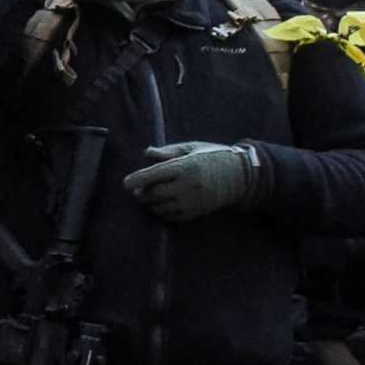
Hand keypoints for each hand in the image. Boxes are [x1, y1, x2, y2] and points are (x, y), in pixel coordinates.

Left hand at [122, 141, 260, 223]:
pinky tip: (162, 202)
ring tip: (152, 194)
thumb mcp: (192, 148)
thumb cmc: (212, 157)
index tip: (125, 183)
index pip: (153, 175)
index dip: (136, 180)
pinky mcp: (193, 213)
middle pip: (151, 193)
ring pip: (157, 207)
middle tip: (139, 188)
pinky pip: (168, 216)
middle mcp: (187, 186)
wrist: (239, 177)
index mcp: (185, 167)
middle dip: (141, 192)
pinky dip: (160, 211)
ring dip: (149, 202)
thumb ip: (168, 152)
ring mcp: (190, 202)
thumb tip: (146, 152)